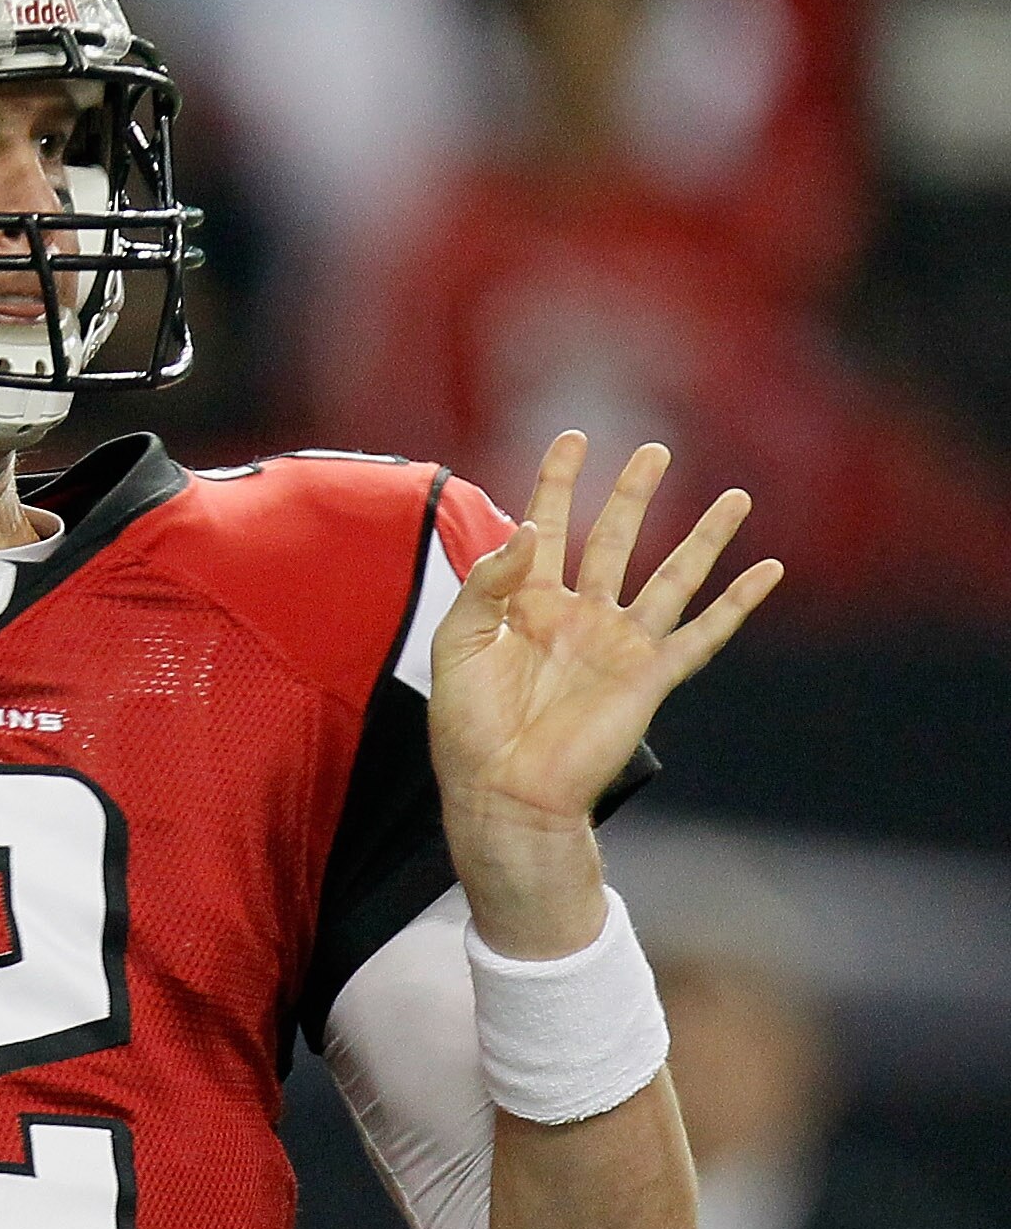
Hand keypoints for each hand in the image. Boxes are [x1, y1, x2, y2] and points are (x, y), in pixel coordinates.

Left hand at [432, 434, 781, 955]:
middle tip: (654, 450)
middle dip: (635, 494)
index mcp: (528, 602)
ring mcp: (618, 644)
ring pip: (671, 577)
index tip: (574, 437)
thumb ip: (489, 582)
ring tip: (735, 496)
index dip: (559, 481)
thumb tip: (528, 529)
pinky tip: (768, 572)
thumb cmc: (468, 725)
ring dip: (703, 537)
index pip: (548, 525)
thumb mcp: (460, 642)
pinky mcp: (648, 677)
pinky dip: (736, 604)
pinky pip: (702, 634)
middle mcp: (579, 615)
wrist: (502, 791)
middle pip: (614, 538)